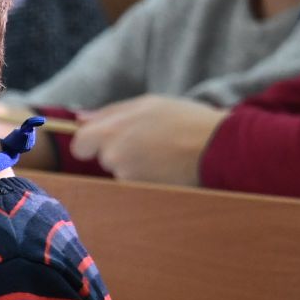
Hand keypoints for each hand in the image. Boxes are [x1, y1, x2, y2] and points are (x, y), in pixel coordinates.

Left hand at [69, 97, 223, 186]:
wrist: (220, 149)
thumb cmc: (185, 121)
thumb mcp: (148, 104)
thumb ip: (109, 112)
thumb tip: (79, 118)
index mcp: (111, 131)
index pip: (79, 145)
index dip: (91, 143)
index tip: (107, 140)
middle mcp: (115, 157)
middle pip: (104, 158)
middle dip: (119, 152)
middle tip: (148, 142)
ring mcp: (128, 178)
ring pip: (122, 172)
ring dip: (137, 165)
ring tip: (163, 153)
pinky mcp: (142, 194)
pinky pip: (137, 185)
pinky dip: (149, 178)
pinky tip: (168, 168)